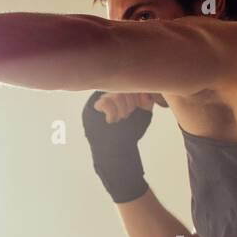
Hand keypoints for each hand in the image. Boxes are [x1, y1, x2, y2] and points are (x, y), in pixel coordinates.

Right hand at [82, 90, 160, 204]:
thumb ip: (145, 97)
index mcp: (119, 93)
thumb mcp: (142, 113)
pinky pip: (104, 101)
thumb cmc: (129, 135)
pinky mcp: (90, 112)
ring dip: (123, 108)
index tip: (143, 103)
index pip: (129, 82)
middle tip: (128, 115)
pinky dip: (112, 112)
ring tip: (121, 120)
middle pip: (122, 85)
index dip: (138, 91)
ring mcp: (96, 103)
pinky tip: (112, 122)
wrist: (118, 154)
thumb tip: (145, 86)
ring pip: (114, 93)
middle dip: (130, 101)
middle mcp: (106, 95)